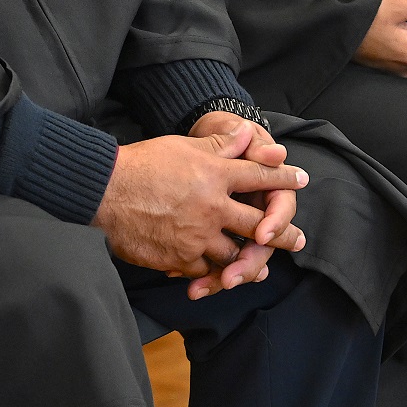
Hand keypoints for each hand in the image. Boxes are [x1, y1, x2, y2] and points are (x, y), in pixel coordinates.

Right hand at [94, 129, 309, 298]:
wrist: (106, 191)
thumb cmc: (142, 163)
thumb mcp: (184, 146)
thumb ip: (218, 144)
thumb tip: (248, 132)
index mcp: (215, 174)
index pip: (259, 175)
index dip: (283, 178)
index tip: (300, 180)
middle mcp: (213, 206)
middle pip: (259, 223)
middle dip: (281, 232)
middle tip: (297, 240)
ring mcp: (198, 235)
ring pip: (234, 253)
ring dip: (246, 259)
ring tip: (259, 267)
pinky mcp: (180, 257)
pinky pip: (204, 270)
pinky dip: (210, 272)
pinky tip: (214, 274)